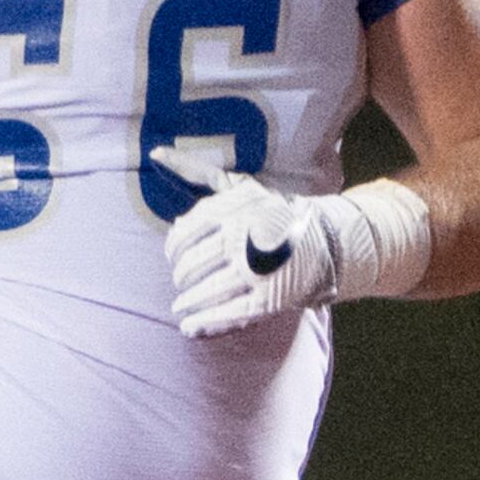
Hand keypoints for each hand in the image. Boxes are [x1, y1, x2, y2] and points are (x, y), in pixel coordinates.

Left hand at [166, 172, 431, 338]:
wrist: (325, 240)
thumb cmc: (270, 213)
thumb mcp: (238, 186)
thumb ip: (196, 171)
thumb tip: (154, 152)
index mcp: (232, 210)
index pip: (184, 233)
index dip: (173, 249)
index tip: (172, 257)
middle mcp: (243, 239)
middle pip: (193, 264)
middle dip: (181, 277)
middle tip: (180, 284)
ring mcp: (257, 270)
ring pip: (208, 290)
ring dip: (188, 302)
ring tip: (180, 309)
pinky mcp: (271, 297)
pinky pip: (229, 313)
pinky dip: (205, 322)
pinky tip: (190, 326)